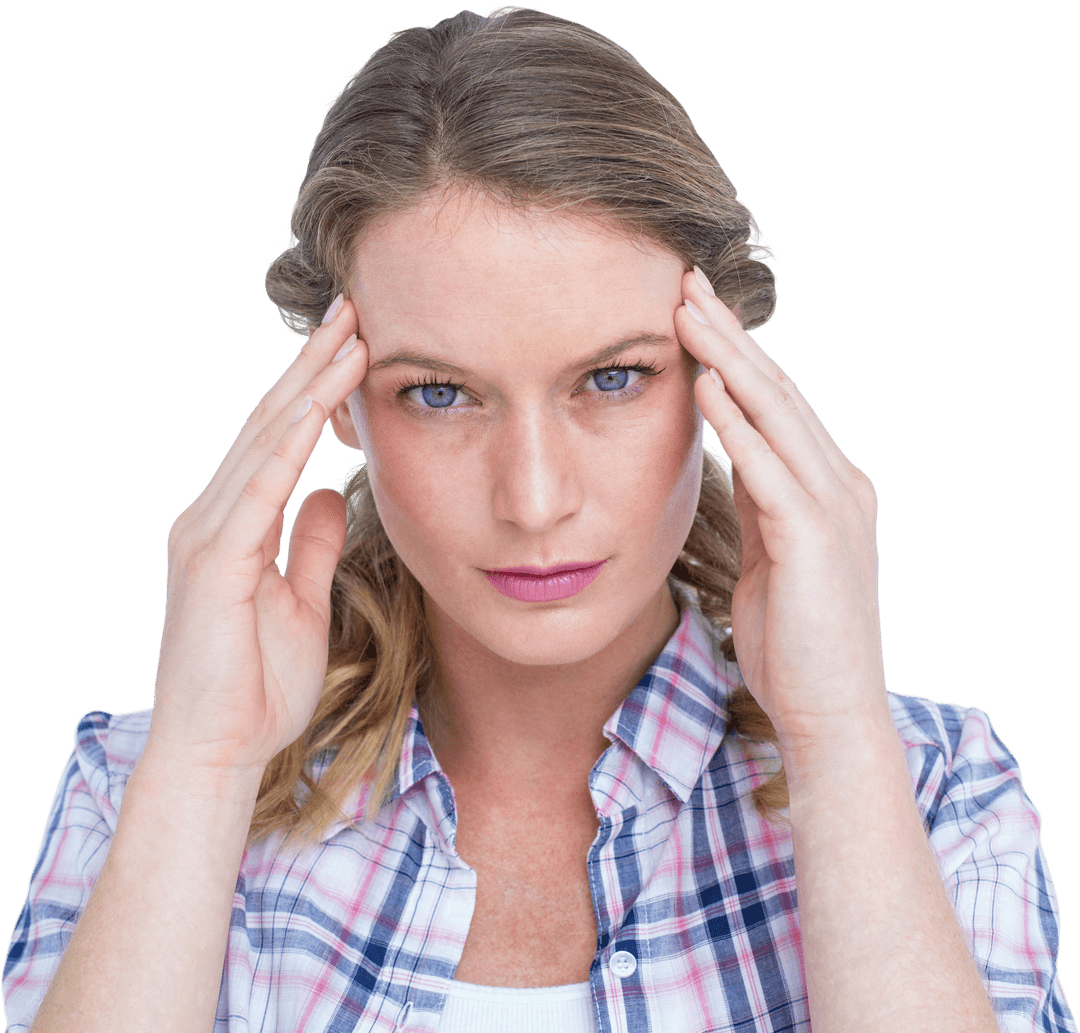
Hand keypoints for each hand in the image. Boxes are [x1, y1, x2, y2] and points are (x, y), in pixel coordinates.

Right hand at [147, 296, 366, 772]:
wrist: (219, 751)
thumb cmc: (259, 685)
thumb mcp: (302, 600)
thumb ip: (312, 544)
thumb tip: (334, 494)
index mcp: (236, 525)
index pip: (281, 441)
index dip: (318, 390)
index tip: (358, 344)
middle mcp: (214, 517)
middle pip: (271, 424)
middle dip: (314, 366)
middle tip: (353, 309)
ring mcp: (208, 534)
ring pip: (264, 442)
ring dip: (308, 385)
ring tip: (349, 334)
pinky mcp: (213, 560)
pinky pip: (257, 489)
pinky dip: (288, 442)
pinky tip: (317, 403)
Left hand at [675, 267, 885, 743]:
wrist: (830, 713)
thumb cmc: (795, 643)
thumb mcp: (770, 558)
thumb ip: (757, 505)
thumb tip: (727, 459)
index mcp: (829, 489)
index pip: (777, 406)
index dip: (736, 356)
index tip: (694, 315)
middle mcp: (841, 485)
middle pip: (778, 392)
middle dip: (731, 336)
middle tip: (686, 284)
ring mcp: (834, 508)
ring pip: (777, 413)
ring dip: (729, 358)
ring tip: (686, 311)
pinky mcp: (815, 537)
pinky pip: (769, 466)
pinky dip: (736, 422)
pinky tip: (704, 384)